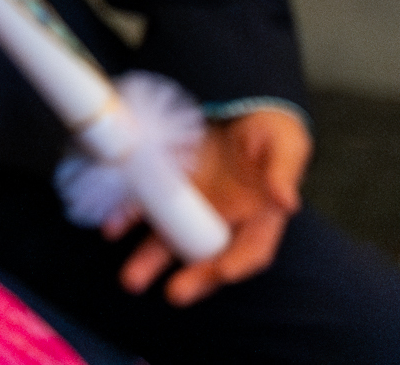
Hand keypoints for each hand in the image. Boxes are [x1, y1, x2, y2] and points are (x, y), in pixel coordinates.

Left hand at [116, 108, 310, 305]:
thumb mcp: (285, 143)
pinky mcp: (167, 185)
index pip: (253, 249)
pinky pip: (146, 206)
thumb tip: (287, 201)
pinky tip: (111, 227)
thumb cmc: (270, 130)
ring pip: (171, 238)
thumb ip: (283, 171)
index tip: (221, 272)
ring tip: (130, 278)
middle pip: (207, 254)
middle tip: (174, 294)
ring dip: (149, 258)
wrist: (237, 104)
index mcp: (259, 215)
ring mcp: (194, 203)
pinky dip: (127, 217)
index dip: (238, 262)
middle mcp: (224, 217)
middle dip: (191, 277)